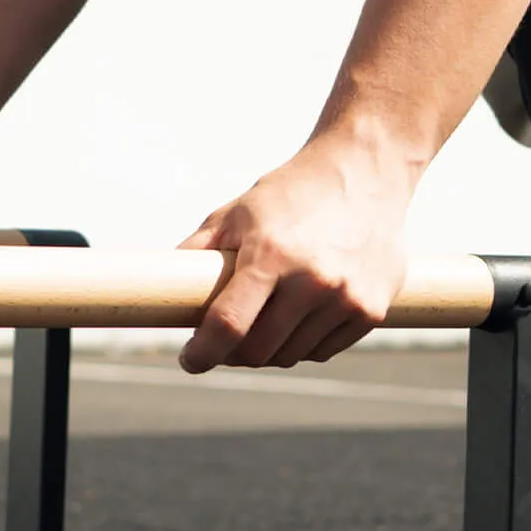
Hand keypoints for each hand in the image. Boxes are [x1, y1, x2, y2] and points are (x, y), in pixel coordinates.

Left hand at [177, 136, 413, 373]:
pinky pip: (322, 350)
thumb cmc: (292, 191)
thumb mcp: (238, 212)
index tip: (189, 360)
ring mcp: (346, 297)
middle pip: (257, 350)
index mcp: (272, 254)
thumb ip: (198, 251)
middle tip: (223, 341)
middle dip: (232, 352)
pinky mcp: (372, 309)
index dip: (202, 353)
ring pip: (290, 355)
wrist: (365, 169)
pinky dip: (303, 344)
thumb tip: (158, 287)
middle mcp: (313, 280)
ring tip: (263, 321)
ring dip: (269, 349)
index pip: (228, 326)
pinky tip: (298, 317)